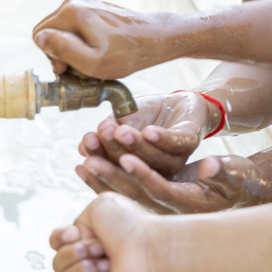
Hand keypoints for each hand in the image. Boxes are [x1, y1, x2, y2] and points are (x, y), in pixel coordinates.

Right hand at [32, 0, 174, 78]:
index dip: (51, 55)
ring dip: (72, 47)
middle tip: (80, 66)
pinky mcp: (93, 8)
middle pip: (50, 31)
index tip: (69, 67)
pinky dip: (82, 41)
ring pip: (62, 30)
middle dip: (61, 51)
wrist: (155, 39)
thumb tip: (41, 37)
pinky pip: (75, 27)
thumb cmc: (127, 53)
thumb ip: (63, 49)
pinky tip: (99, 50)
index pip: (39, 35)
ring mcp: (85, 3)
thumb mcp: (92, 62)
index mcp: (72, 11)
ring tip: (92, 58)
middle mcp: (75, 1)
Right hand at [50, 193, 158, 271]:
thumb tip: (71, 240)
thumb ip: (80, 219)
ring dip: (83, 270)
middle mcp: (90, 264)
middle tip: (102, 248)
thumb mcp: (101, 207)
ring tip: (108, 264)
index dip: (60, 239)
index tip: (76, 233)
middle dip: (75, 253)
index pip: (56, 245)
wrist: (151, 247)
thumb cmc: (132, 226)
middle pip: (57, 264)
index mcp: (89, 241)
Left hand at [76, 152, 271, 213]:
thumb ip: (222, 171)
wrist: (237, 189)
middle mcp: (168, 211)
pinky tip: (86, 165)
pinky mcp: (149, 201)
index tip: (125, 157)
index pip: (159, 188)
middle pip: (134, 193)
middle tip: (89, 160)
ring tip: (82, 159)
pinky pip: (122, 190)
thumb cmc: (239, 180)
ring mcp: (156, 209)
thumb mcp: (236, 173)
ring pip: (124, 193)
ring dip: (102, 177)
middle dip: (111, 176)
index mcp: (187, 204)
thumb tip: (209, 166)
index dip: (142, 173)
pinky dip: (104, 178)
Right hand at [79, 93, 211, 178]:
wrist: (179, 101)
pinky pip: (175, 143)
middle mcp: (156, 170)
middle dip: (113, 149)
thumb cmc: (147, 115)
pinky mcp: (190, 143)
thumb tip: (81, 148)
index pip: (115, 168)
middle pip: (132, 165)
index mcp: (137, 170)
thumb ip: (105, 135)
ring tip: (121, 130)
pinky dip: (161, 138)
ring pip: (153, 157)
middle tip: (100, 133)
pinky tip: (149, 131)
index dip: (99, 156)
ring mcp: (175, 159)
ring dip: (135, 144)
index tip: (85, 144)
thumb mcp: (121, 122)